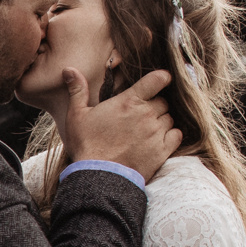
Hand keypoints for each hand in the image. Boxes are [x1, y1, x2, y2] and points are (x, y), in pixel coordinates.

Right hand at [54, 67, 182, 180]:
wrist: (99, 177)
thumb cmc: (86, 145)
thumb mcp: (76, 115)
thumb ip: (78, 90)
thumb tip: (68, 69)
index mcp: (128, 101)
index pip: (157, 80)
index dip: (162, 77)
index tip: (161, 79)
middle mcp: (146, 114)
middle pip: (162, 102)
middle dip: (154, 105)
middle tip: (140, 115)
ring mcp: (156, 132)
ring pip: (169, 118)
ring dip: (161, 121)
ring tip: (146, 130)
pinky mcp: (163, 150)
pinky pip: (176, 135)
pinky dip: (171, 135)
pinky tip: (158, 140)